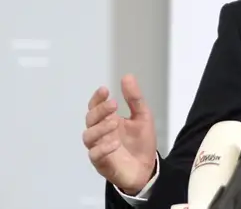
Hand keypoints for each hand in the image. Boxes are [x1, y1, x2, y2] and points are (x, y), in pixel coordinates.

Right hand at [82, 74, 157, 194]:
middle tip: (113, 105)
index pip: (96, 107)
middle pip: (90, 119)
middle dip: (99, 111)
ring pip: (89, 136)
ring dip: (100, 128)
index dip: (97, 98)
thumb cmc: (141, 143)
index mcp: (108, 120)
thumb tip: (127, 76)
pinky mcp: (102, 163)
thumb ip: (134, 99)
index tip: (105, 90)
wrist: (147, 168)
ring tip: (115, 122)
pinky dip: (102, 148)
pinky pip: (95, 155)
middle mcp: (100, 133)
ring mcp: (99, 148)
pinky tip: (115, 143)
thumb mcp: (142, 117)